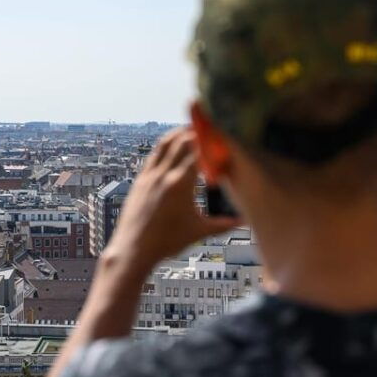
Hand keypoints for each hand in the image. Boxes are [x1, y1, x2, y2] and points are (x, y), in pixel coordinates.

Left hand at [101, 127, 239, 282]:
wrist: (133, 249)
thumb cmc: (166, 242)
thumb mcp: (198, 232)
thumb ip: (223, 224)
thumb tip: (243, 221)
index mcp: (180, 185)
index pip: (199, 152)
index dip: (212, 141)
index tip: (222, 135)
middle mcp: (164, 175)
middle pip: (182, 141)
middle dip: (197, 131)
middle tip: (210, 127)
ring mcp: (150, 176)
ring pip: (165, 143)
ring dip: (179, 133)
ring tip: (191, 129)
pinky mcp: (140, 180)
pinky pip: (154, 154)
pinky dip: (165, 145)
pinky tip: (172, 146)